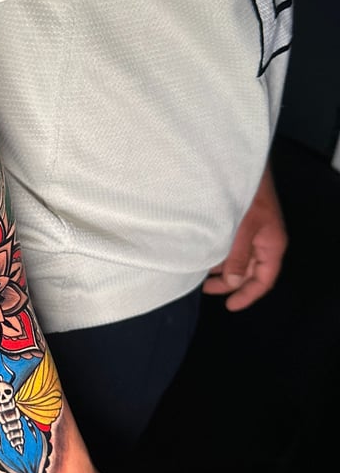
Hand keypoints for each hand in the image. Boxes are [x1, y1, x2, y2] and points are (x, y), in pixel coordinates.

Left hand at [203, 164, 286, 310]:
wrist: (238, 166)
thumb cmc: (246, 195)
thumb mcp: (240, 230)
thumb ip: (236, 257)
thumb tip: (232, 282)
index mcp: (271, 244)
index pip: (264, 279)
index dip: (248, 295)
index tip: (230, 306)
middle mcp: (264, 241)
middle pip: (250, 272)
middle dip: (229, 284)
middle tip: (206, 289)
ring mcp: (252, 232)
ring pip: (239, 260)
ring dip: (222, 270)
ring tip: (201, 275)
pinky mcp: (240, 224)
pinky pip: (232, 247)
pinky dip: (219, 255)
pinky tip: (203, 256)